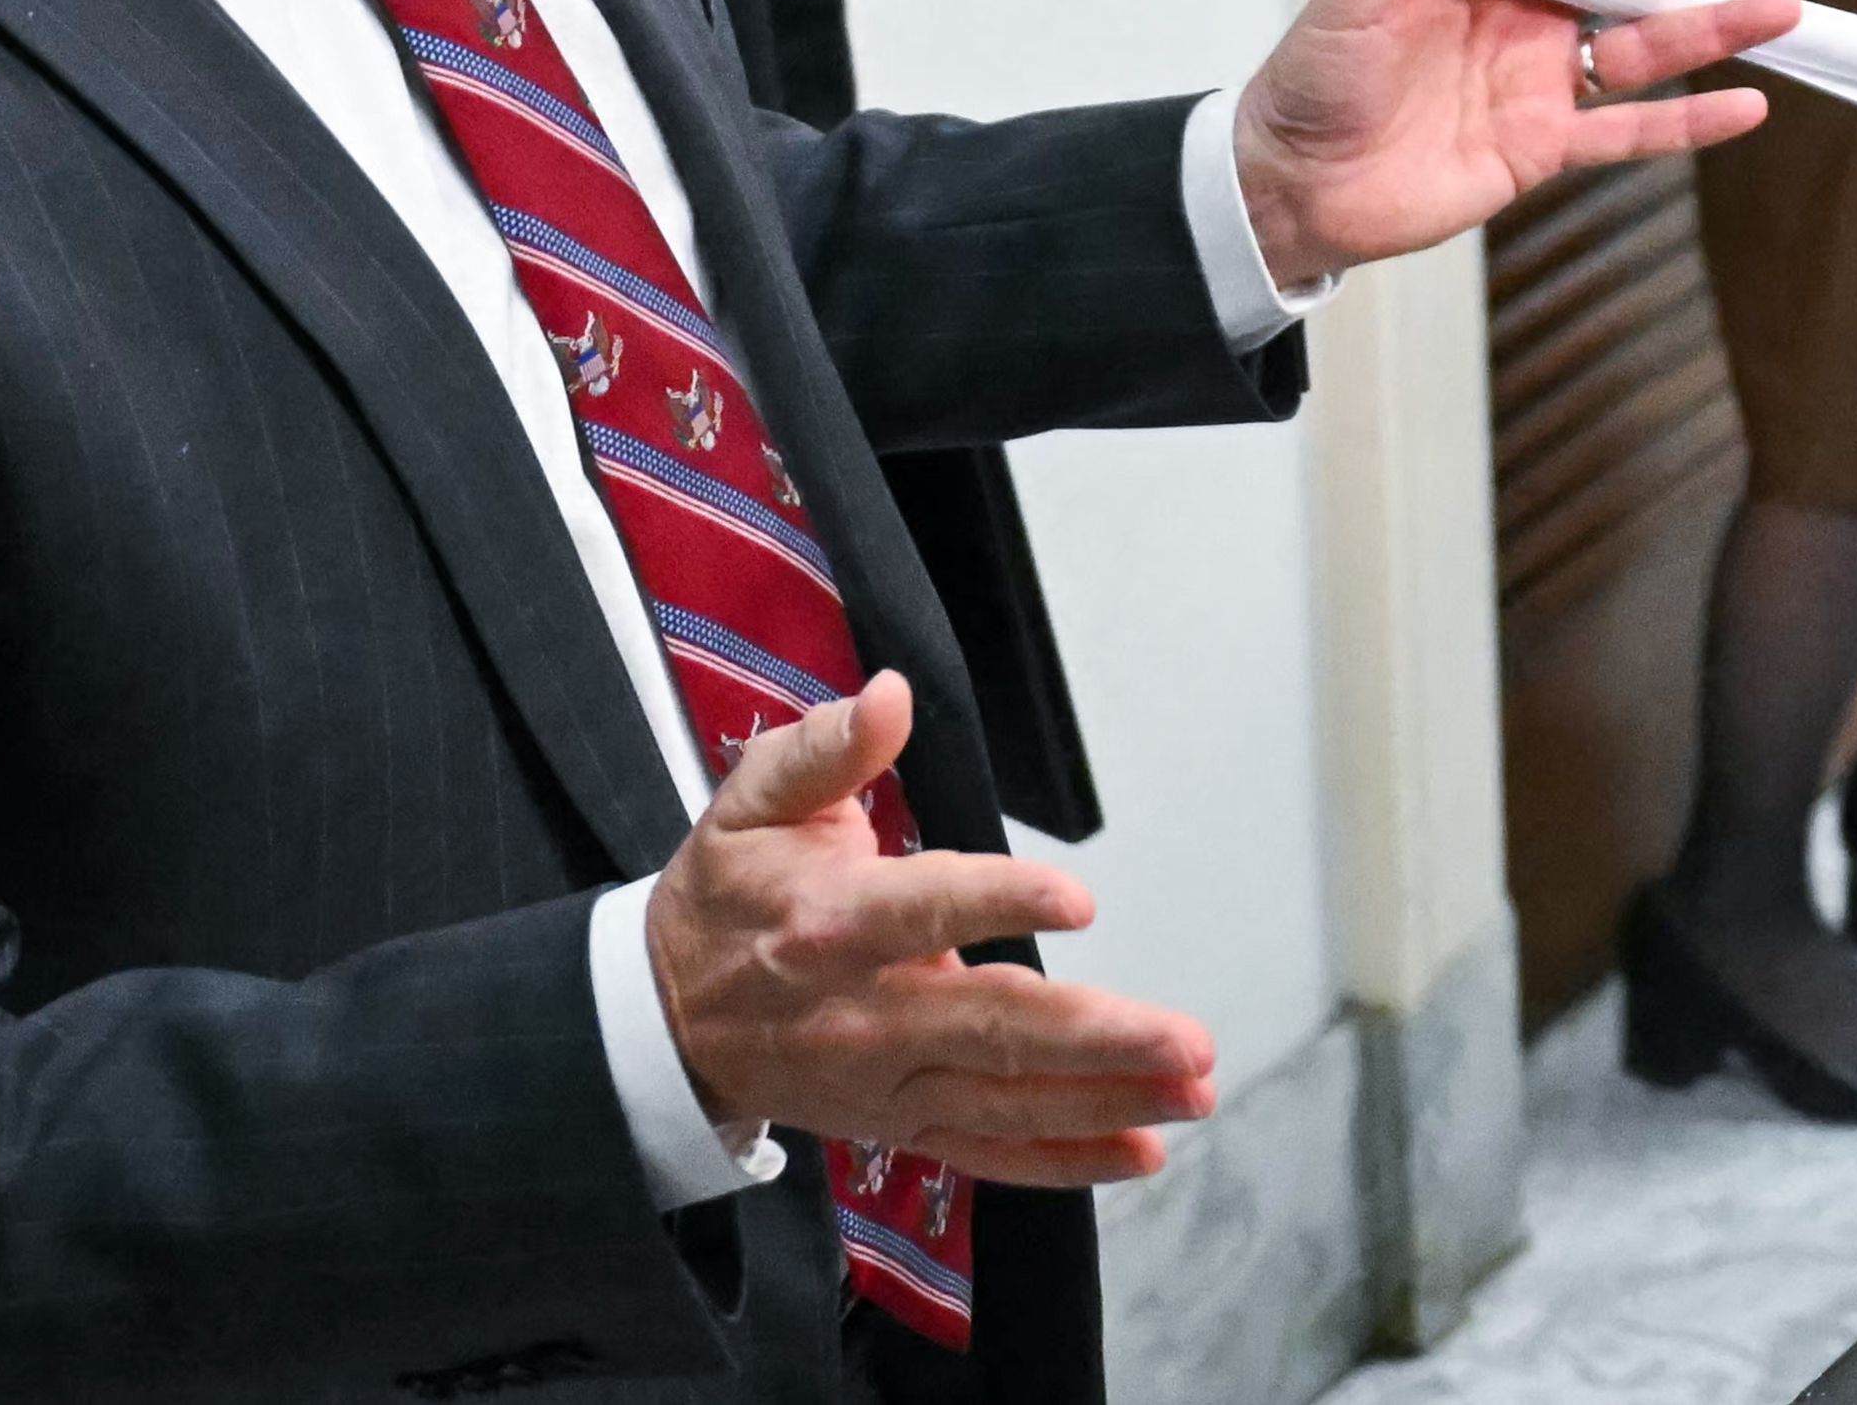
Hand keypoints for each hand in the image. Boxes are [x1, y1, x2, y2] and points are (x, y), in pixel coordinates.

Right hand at [649, 674, 1218, 1184]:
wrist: (662, 1020)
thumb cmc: (729, 895)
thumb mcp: (752, 801)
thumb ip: (826, 748)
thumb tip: (889, 696)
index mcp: (829, 924)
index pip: (925, 912)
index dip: (1001, 903)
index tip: (1080, 898)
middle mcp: (864, 1015)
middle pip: (990, 1029)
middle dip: (1097, 1037)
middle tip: (1186, 1038)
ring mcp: (885, 1083)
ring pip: (1006, 1100)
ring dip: (1107, 1100)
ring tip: (1194, 1088)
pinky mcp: (897, 1126)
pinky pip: (989, 1153)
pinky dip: (1066, 1161)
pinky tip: (1142, 1151)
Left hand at [1224, 0, 1791, 292]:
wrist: (1293, 187)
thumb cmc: (1311, 81)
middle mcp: (1526, 15)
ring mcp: (1541, 82)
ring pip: (1647, 47)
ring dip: (1715, 29)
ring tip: (1784, 11)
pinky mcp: (1543, 148)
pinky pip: (1630, 132)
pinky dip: (1689, 123)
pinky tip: (1745, 105)